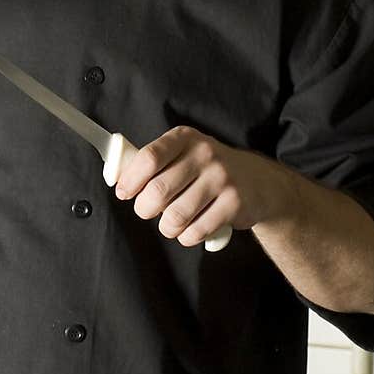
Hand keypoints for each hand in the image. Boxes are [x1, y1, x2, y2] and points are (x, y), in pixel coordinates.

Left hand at [114, 125, 288, 248]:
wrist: (258, 182)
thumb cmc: (206, 169)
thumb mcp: (182, 153)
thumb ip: (152, 163)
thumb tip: (116, 177)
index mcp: (184, 137)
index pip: (148, 157)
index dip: (130, 180)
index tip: (123, 193)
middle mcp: (204, 153)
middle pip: (158, 190)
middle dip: (144, 208)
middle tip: (146, 211)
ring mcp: (222, 177)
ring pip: (176, 216)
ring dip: (166, 227)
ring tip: (170, 223)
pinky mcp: (235, 203)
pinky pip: (196, 230)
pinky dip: (186, 237)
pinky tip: (190, 229)